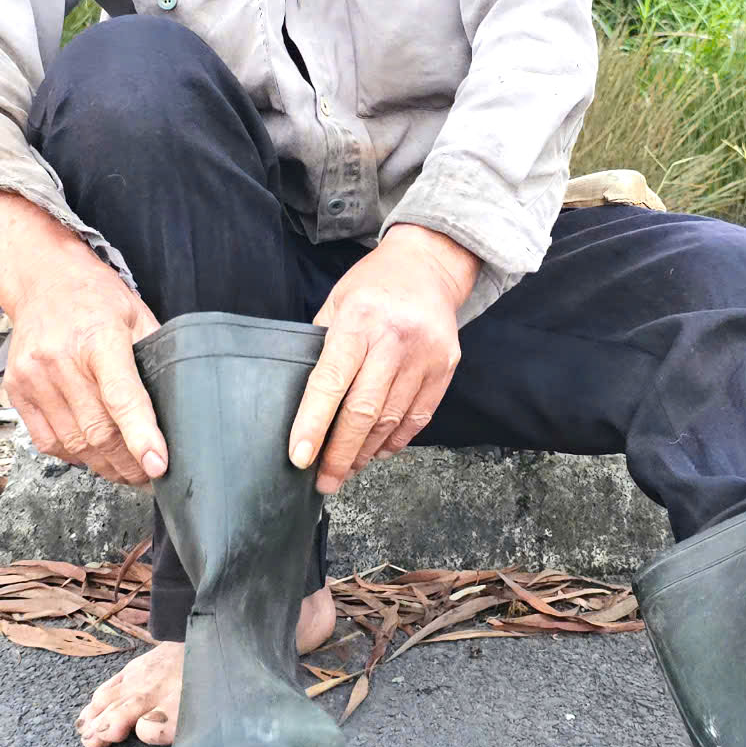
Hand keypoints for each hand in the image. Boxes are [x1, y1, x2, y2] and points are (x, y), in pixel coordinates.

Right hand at [0, 170, 166, 487]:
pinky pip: (47, 441)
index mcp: (100, 337)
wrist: (43, 279)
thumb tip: (179, 406)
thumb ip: (156, 356)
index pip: (122, 397)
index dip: (142, 437)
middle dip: (127, 463)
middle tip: (146, 474)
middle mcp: (61, 358)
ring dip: (103, 465)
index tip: (157, 465)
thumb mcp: (136, 315)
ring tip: (123, 469)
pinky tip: (91, 452)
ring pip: (74, 443)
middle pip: (98, 430)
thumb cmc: (96, 298)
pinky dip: (72, 454)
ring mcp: (34, 376)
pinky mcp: (16, 390)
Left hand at [288, 224, 478, 495]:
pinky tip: (376, 452)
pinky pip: (417, 418)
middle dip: (340, 453)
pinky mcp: (446, 367)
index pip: (331, 380)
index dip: (313, 423)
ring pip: (391, 420)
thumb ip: (320, 345)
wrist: (429, 265)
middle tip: (323, 481)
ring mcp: (425, 354)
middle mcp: (395, 338)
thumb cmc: (373, 285)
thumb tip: (302, 401)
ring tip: (346, 469)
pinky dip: (395, 441)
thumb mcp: (337, 301)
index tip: (299, 457)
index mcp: (360, 319)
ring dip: (365, 453)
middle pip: (363, 411)